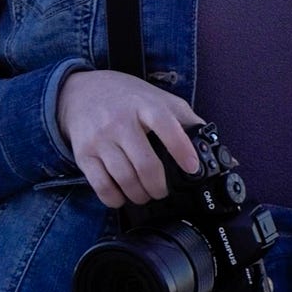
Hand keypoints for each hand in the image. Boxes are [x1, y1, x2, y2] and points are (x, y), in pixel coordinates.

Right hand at [56, 70, 203, 207]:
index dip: (181, 149)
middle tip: (163, 190)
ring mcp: (100, 138)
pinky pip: (102, 186)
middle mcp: (120, 120)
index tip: (191, 168)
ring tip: (145, 194)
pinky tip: (122, 195)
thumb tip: (211, 142)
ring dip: (140, 195)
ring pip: (125, 179)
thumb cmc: (125, 98)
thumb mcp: (156, 98)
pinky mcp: (84, 154)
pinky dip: (116, 199)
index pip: (166, 126)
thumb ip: (184, 118)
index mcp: (144, 104)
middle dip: (159, 187)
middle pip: (145, 164)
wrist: (80, 92)